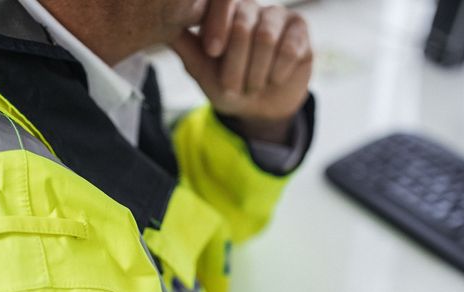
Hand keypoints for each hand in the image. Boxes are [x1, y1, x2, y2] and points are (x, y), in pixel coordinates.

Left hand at [172, 0, 312, 143]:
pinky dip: (278, 71)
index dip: (216, 25)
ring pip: (265, 36)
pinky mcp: (300, 30)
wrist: (258, 109)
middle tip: (233, 86)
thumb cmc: (227, 85)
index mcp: (224, 11)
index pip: (221, 2)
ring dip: (256, 71)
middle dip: (235, 62)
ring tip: (253, 86)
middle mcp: (251, 7)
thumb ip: (185, 45)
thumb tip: (164, 24)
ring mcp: (277, 15)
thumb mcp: (201, 69)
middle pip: (242, 23)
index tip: (213, 52)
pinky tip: (274, 79)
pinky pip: (290, 47)